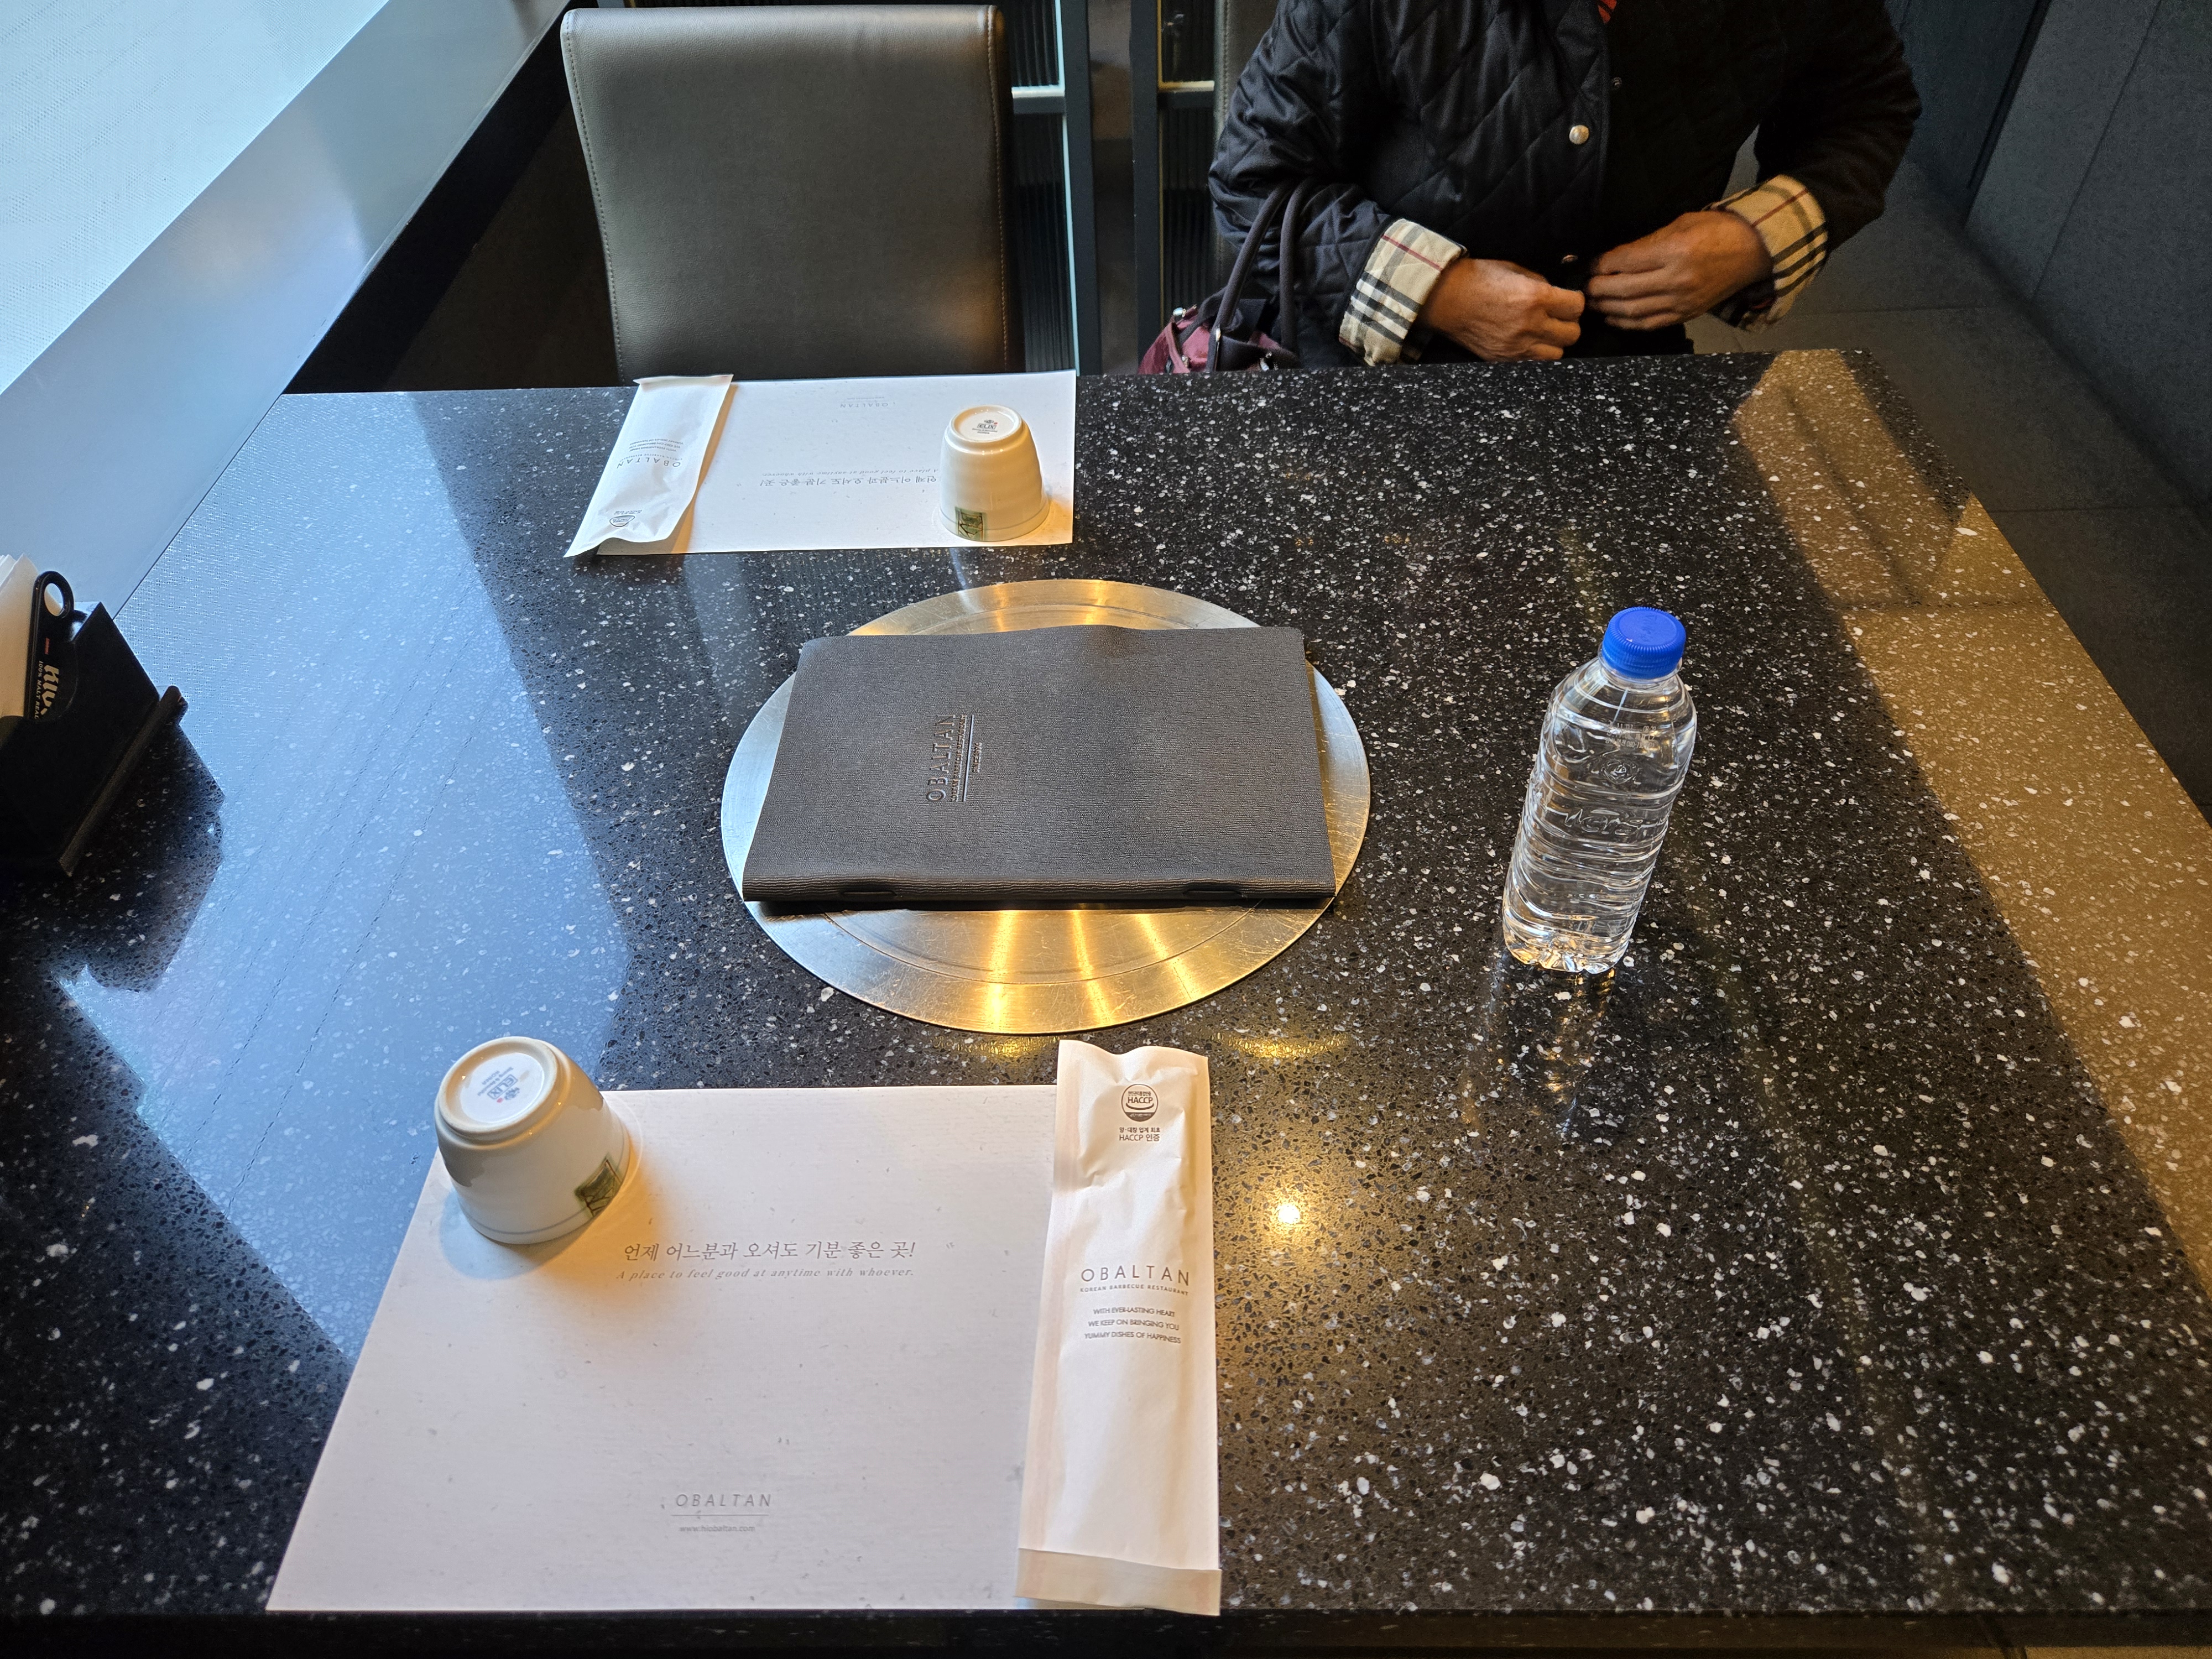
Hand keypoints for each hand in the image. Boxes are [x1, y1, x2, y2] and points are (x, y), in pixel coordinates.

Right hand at [1418, 257, 1583, 360]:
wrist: (1445, 299)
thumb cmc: (1477, 279)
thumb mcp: (1514, 269)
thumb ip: (1540, 283)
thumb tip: (1557, 295)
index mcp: (1535, 298)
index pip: (1577, 306)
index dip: (1575, 301)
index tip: (1567, 300)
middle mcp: (1530, 325)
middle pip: (1572, 334)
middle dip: (1568, 323)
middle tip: (1558, 316)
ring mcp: (1517, 346)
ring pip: (1557, 354)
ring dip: (1554, 342)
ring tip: (1543, 332)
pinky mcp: (1504, 359)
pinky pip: (1534, 363)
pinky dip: (1536, 354)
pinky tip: (1527, 342)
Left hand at [1587, 211, 1771, 329]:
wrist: (1752, 251)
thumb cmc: (1717, 231)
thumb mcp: (1681, 223)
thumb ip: (1647, 242)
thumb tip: (1616, 258)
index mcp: (1674, 251)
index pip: (1625, 262)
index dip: (1602, 264)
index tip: (1592, 265)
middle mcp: (1676, 280)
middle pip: (1623, 290)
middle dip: (1598, 289)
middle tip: (1585, 287)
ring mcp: (1681, 301)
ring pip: (1632, 311)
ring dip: (1607, 308)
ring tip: (1592, 303)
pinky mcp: (1685, 314)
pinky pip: (1649, 324)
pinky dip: (1626, 323)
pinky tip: (1612, 317)